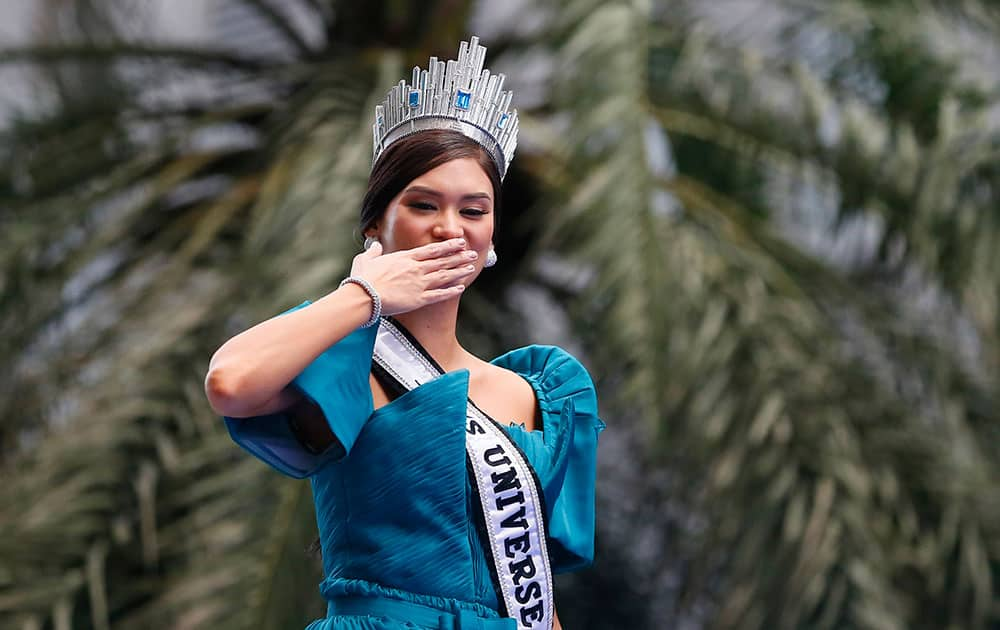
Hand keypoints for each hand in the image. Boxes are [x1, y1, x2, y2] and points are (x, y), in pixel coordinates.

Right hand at [347, 238, 478, 315]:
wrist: (363, 296)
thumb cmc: (362, 279)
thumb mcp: (365, 259)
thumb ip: (373, 252)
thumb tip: (375, 246)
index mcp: (405, 258)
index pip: (432, 250)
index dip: (448, 246)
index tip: (459, 243)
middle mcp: (416, 269)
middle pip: (443, 261)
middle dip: (459, 257)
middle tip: (472, 254)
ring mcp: (419, 284)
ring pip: (444, 276)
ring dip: (459, 271)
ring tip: (471, 268)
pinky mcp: (419, 299)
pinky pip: (439, 295)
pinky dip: (451, 291)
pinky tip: (461, 288)